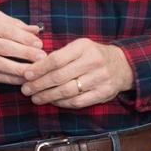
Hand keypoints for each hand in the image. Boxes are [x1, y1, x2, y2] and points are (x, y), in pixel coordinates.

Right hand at [0, 10, 45, 83]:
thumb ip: (13, 23)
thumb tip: (36, 30)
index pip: (5, 30)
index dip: (24, 38)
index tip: (39, 43)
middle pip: (3, 47)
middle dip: (25, 53)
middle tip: (41, 57)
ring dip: (19, 69)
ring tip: (35, 71)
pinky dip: (10, 79)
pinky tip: (22, 79)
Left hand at [20, 38, 134, 106]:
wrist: (124, 65)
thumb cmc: (93, 55)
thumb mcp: (79, 47)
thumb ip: (60, 55)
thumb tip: (33, 67)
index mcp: (84, 47)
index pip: (56, 59)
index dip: (39, 69)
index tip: (26, 75)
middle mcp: (93, 62)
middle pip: (59, 77)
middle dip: (39, 85)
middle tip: (26, 89)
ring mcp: (100, 78)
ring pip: (67, 91)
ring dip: (48, 96)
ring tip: (35, 98)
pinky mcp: (104, 93)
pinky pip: (78, 101)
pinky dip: (62, 103)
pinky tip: (52, 101)